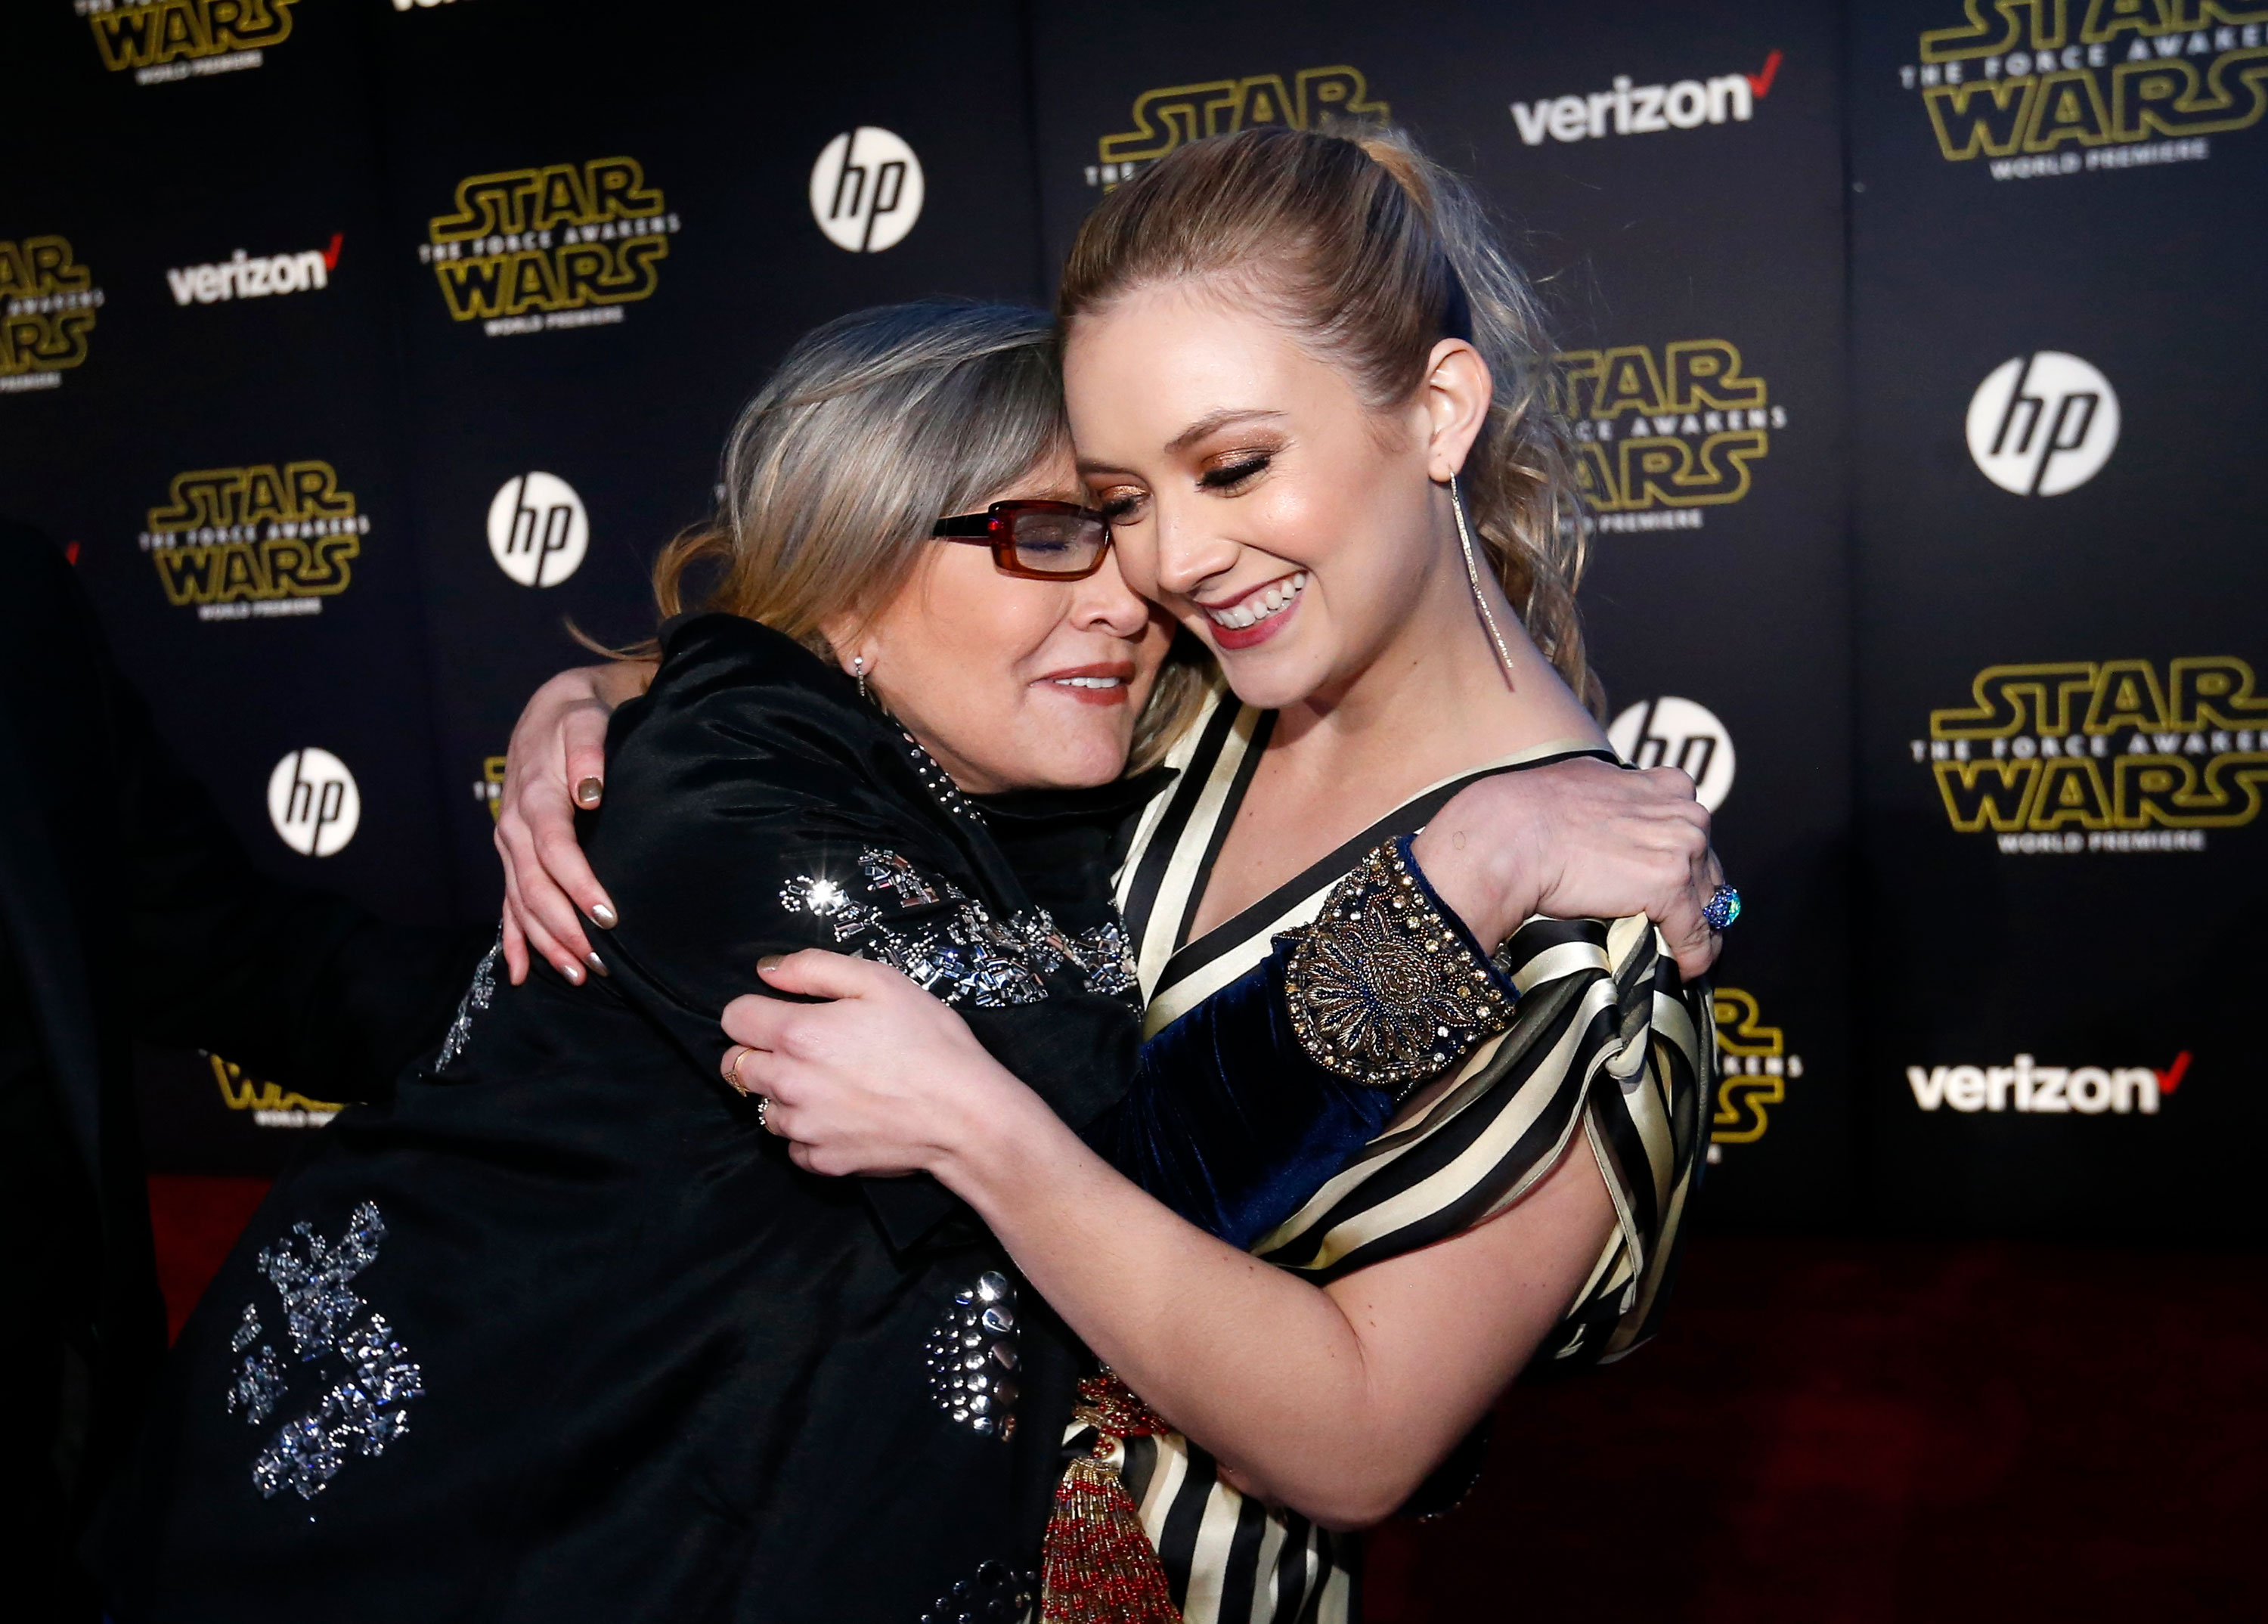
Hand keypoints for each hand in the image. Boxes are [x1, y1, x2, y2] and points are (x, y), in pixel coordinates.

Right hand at [495, 659, 653, 984]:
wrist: (551, 710)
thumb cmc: (576, 716)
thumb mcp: (585, 720)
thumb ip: (588, 753)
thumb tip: (590, 793)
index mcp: (535, 798)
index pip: (555, 850)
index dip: (578, 884)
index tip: (607, 915)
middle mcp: (514, 827)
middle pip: (534, 887)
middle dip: (564, 928)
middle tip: (598, 962)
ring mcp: (509, 845)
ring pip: (521, 903)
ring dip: (546, 942)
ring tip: (578, 975)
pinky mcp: (512, 855)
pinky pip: (508, 903)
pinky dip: (515, 940)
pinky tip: (523, 974)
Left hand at [718, 951, 1035, 1178]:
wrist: (965, 1115)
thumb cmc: (930, 1043)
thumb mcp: (880, 982)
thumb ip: (813, 968)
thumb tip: (768, 970)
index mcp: (798, 1034)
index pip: (734, 1018)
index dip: (756, 1009)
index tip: (784, 1012)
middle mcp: (788, 1083)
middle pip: (736, 1066)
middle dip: (759, 1051)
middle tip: (806, 1048)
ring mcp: (802, 1128)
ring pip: (762, 1107)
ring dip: (782, 1094)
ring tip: (829, 1083)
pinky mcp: (821, 1161)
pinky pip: (792, 1145)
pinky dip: (807, 1131)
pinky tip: (841, 1115)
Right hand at [1411, 758, 1723, 982]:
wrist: (1514, 833)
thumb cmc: (1533, 809)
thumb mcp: (1587, 783)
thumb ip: (1615, 799)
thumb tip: (1607, 815)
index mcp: (1667, 785)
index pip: (1693, 831)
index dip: (1685, 861)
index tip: (1675, 884)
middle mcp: (1684, 812)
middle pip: (1708, 869)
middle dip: (1695, 898)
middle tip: (1677, 927)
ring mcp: (1682, 849)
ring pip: (1709, 903)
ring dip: (1697, 931)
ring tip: (1683, 955)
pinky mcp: (1670, 888)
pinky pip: (1695, 933)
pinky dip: (1693, 957)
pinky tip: (1685, 971)